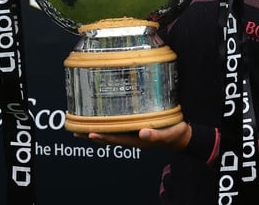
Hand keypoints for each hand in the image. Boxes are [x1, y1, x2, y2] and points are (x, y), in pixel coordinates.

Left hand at [74, 121, 191, 150]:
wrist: (182, 135)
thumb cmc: (175, 134)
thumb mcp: (168, 134)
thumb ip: (156, 135)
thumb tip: (142, 133)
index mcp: (138, 140)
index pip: (116, 138)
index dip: (103, 136)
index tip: (89, 132)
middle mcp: (132, 137)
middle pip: (109, 137)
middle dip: (92, 134)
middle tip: (76, 131)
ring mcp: (133, 133)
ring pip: (111, 132)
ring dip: (97, 130)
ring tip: (82, 127)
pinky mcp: (136, 126)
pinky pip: (119, 126)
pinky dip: (108, 123)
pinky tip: (103, 118)